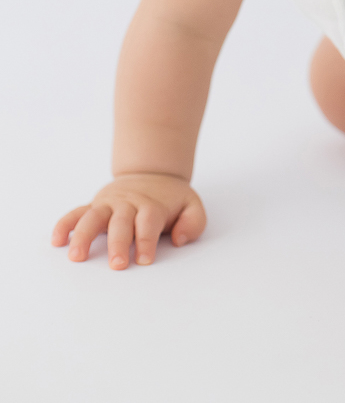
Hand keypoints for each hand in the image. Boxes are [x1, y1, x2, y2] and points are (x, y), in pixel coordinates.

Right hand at [51, 173, 205, 268]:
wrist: (152, 173)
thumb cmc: (171, 198)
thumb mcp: (192, 205)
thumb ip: (193, 222)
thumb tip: (179, 239)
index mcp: (152, 206)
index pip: (149, 223)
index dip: (147, 241)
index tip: (145, 260)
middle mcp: (128, 204)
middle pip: (121, 223)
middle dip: (118, 244)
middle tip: (117, 265)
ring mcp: (109, 204)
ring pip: (93, 217)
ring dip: (83, 236)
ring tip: (76, 257)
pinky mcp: (95, 205)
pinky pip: (77, 213)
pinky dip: (65, 224)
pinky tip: (57, 240)